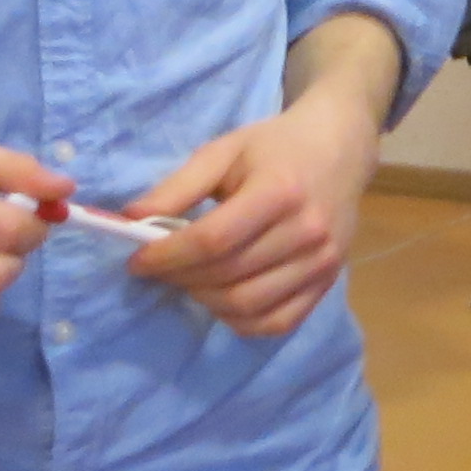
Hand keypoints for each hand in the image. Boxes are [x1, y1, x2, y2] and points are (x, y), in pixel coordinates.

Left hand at [121, 86, 382, 338]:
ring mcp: (322, 262)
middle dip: (180, 278)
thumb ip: (177, 187)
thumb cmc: (276, 147)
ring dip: (205, 299)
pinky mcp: (328, 282)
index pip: (213, 240)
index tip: (138, 260)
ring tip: (190, 280)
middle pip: (227, 275)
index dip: (168, 256)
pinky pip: (277, 323)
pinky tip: (222, 299)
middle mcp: (307, 231)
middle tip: (160, 268)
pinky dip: (240, 321)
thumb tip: (131, 221)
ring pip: (248, 305)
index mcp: (280, 191)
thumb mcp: (223, 152)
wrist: (339, 149)